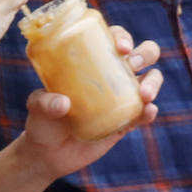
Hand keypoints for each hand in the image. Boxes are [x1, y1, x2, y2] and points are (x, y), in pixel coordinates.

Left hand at [18, 27, 162, 178]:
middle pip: (143, 54)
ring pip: (151, 80)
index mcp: (92, 62)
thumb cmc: (42, 121)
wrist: (47, 154)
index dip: (122, 37)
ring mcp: (122, 98)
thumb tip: (63, 104)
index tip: (120, 48)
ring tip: (144, 94)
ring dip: (154, 82)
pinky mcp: (127, 121)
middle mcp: (112, 76)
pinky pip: (145, 113)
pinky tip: (148, 111)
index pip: (113, 39)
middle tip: (132, 64)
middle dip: (145, 53)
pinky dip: (150, 111)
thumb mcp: (37, 106)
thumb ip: (45, 102)